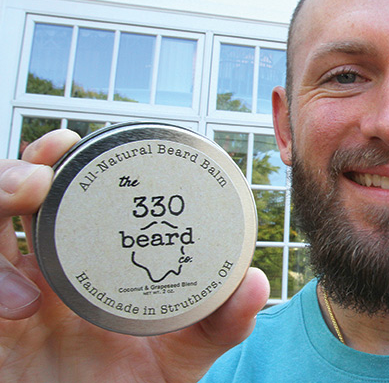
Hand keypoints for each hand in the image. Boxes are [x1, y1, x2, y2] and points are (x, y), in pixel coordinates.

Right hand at [0, 130, 268, 381]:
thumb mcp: (185, 355)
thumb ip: (221, 322)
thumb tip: (259, 283)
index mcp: (90, 264)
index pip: (77, 199)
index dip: (77, 164)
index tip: (93, 139)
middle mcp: (43, 270)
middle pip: (16, 196)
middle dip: (28, 162)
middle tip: (56, 151)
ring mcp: (8, 293)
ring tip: (30, 191)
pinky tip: (22, 306)